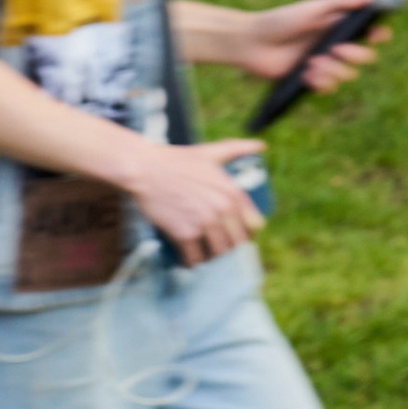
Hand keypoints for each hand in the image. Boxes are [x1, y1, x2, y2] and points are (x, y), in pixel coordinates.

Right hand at [126, 138, 261, 266]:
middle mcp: (223, 210)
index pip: (254, 225)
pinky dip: (192, 263)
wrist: (146, 170)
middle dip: (229, 248)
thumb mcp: (211, 152)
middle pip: (237, 243)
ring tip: (203, 254)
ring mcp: (204, 224)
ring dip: (211, 257)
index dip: (248, 233)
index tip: (236, 235)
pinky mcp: (185, 235)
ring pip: (218, 254)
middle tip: (218, 247)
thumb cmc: (176, 160)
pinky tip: (188, 260)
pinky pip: (195, 259)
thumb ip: (238, 149)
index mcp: (232, 192)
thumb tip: (261, 146)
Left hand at [234, 0, 379, 96]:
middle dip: (354, 55)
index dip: (377, 35)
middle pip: (361, 57)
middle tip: (335, 49)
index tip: (380, 36)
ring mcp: (321, 65)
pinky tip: (306, 74)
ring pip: (345, 75)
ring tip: (311, 63)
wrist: (253, 42)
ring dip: (332, 70)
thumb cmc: (280, 20)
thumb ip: (340, 3)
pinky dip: (320, 82)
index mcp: (335, 27)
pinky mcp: (307, 81)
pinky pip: (326, 87)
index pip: (365, 33)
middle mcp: (332, 46)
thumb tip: (369, 0)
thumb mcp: (312, 8)